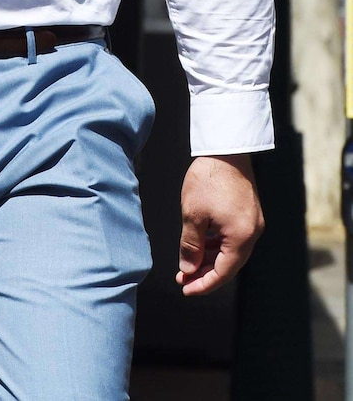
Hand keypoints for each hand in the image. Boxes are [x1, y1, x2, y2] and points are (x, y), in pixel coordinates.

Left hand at [177, 153, 263, 295]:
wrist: (225, 148)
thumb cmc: (208, 178)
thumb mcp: (192, 214)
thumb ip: (190, 245)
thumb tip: (188, 269)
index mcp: (241, 237)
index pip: (223, 272)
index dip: (203, 284)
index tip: (186, 289)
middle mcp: (253, 233)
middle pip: (229, 264)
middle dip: (205, 272)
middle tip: (183, 277)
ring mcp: (254, 222)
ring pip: (232, 250)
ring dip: (211, 258)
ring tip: (189, 262)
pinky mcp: (250, 212)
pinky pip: (234, 237)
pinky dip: (218, 244)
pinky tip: (202, 243)